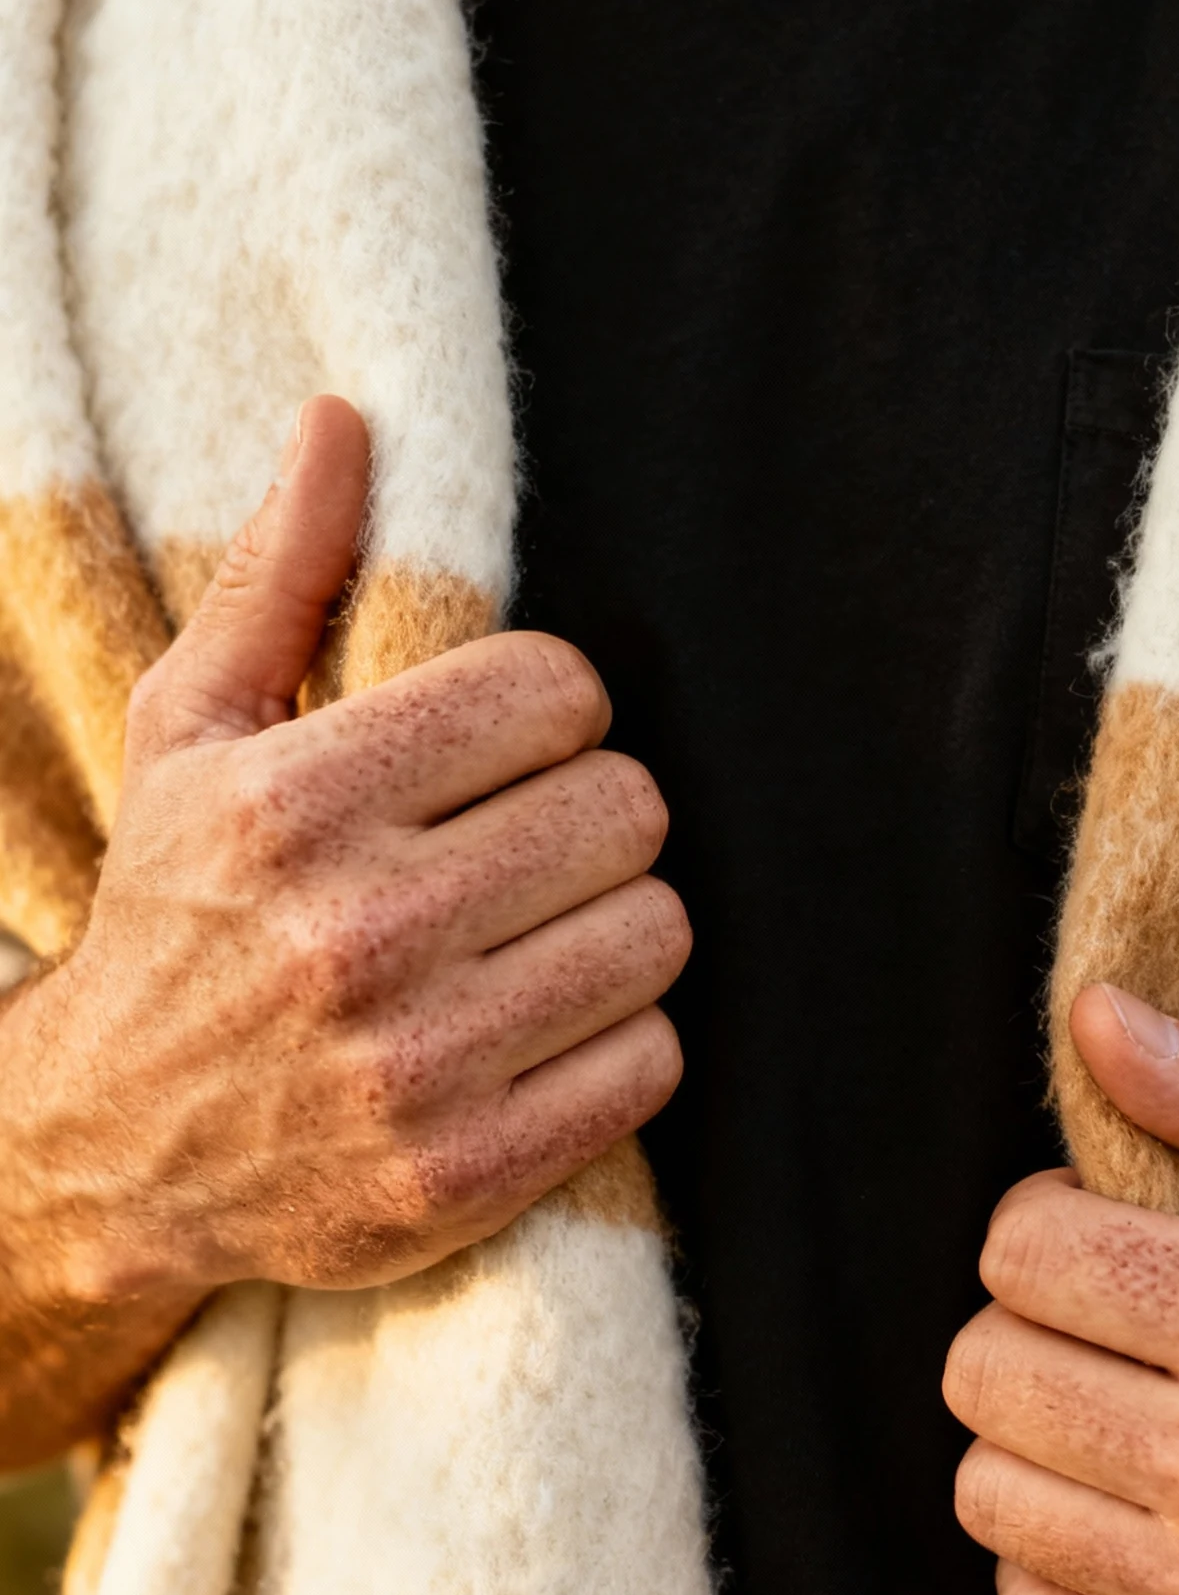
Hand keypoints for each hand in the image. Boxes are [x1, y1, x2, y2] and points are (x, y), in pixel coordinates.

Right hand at [3, 397, 688, 1338]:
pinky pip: (651, 1060)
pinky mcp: (466, 1174)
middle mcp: (356, 932)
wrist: (105, 1148)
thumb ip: (281, 576)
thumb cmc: (174, 911)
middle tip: (534, 845)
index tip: (511, 749)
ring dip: (617, 925)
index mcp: (296, 801)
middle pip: (626, 809)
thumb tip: (343, 420)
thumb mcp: (191, 735)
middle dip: (593, 815)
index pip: (556, 691)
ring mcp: (415, 1066)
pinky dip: (621, 1041)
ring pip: (656, 933)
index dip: (552, 710)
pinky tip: (543, 1029)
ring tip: (541, 935)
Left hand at [944, 984, 1178, 1594]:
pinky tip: (1127, 1502)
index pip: (1023, 1252)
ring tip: (1115, 1403)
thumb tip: (1091, 1015)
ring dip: (1029, 1435)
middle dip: (1026, 1320)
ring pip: (987, 1493)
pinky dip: (1053, 1550)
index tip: (1105, 1226)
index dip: (1046, 1218)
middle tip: (1108, 1316)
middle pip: (985, 1371)